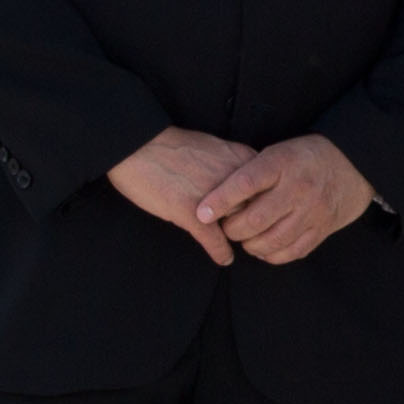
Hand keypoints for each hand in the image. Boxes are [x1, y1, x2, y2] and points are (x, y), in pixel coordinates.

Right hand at [108, 126, 258, 259]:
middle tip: (251, 234)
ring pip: (239, 226)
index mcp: (240, 160)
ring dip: (238, 237)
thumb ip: (234, 166)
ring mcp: (213, 197)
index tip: (265, 214)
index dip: (265, 204)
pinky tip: (223, 258)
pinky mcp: (191, 213)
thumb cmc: (171, 146)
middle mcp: (232, 178)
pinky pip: (215, 240)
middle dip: (254, 222)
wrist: (135, 145)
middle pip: (258, 209)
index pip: (269, 189)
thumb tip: (249, 184)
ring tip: (237, 244)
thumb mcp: (214, 148)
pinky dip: (221, 252)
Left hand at [190, 133, 377, 265]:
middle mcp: (298, 189)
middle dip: (232, 229)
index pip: (245, 184)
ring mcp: (313, 211)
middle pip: (255, 220)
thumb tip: (215, 195)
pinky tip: (263, 248)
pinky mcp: (322, 229)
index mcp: (282, 163)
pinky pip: (291, 252)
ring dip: (250, 244)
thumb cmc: (303, 158)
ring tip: (244, 237)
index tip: (201, 213)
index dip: (220, 201)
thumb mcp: (277, 152)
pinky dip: (271, 255)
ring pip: (271, 240)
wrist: (352, 166)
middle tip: (225, 227)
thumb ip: (251, 172)